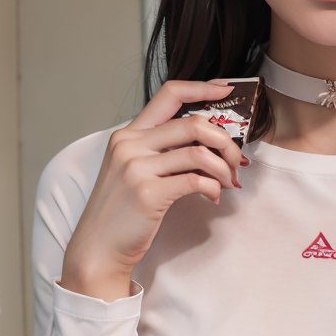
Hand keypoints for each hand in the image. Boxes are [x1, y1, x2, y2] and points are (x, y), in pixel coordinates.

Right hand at [61, 79, 242, 297]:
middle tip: (237, 160)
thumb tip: (209, 141)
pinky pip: (196, 180)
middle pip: (194, 123)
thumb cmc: (121, 211)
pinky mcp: (148, 193)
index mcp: (128, 134)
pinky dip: (213, 188)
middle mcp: (130, 145)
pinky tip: (213, 197)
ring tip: (228, 182)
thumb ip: (161, 150)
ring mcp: (137, 168)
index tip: (227, 90)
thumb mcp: (132, 170)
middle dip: (226, 141)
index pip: (169, 94)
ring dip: (224, 168)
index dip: (203, 87)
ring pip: (200, 152)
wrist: (98, 248)